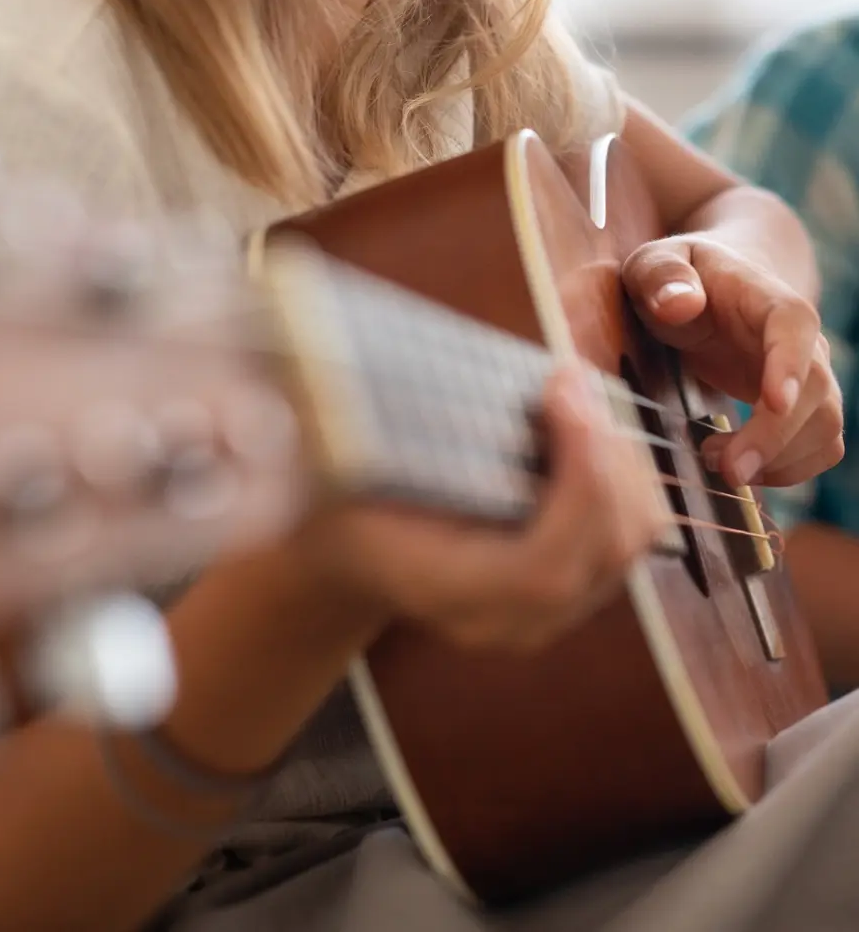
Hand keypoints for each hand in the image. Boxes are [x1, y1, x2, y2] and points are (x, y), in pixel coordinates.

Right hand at [292, 365, 666, 653]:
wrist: (349, 559)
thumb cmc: (337, 504)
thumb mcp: (332, 468)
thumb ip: (360, 427)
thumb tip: (372, 341)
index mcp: (446, 596)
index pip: (542, 569)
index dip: (573, 481)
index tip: (558, 389)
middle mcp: (508, 621)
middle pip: (604, 548)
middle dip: (605, 451)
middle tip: (569, 377)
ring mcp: (547, 612)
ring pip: (630, 537)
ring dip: (619, 456)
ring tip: (576, 394)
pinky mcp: (573, 585)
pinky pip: (627, 528)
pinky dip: (620, 469)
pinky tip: (582, 424)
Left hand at [622, 236, 844, 489]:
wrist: (707, 290)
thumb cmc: (677, 278)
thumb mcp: (654, 263)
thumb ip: (662, 276)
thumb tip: (679, 304)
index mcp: (767, 297)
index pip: (795, 326)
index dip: (790, 364)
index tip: (773, 402)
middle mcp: (802, 340)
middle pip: (816, 392)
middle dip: (775, 437)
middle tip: (724, 467)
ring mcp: (808, 377)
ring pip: (825, 428)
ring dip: (779, 461)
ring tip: (715, 463)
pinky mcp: (801, 409)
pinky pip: (818, 448)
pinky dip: (785, 471)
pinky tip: (734, 468)